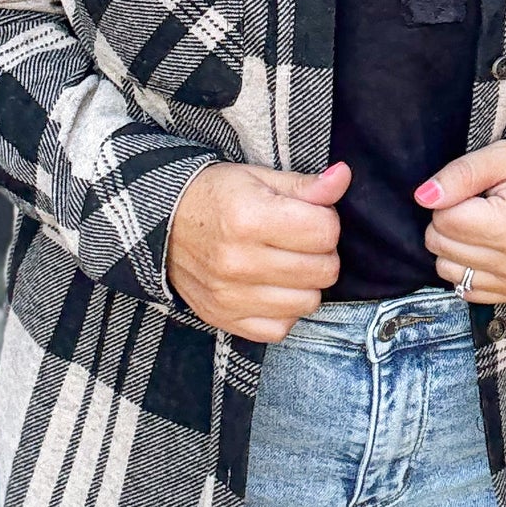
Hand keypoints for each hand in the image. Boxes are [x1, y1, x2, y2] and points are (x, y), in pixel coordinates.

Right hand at [165, 160, 350, 342]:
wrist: (162, 224)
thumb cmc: (215, 197)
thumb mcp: (259, 179)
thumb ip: (305, 185)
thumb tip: (343, 177)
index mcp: (249, 218)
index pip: (326, 232)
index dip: (325, 221)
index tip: (308, 216)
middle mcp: (239, 262)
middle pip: (323, 270)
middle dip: (321, 252)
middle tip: (298, 240)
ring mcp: (231, 296)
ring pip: (308, 302)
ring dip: (305, 283)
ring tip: (285, 263)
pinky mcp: (225, 318)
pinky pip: (280, 328)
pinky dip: (283, 311)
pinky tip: (271, 288)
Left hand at [416, 137, 505, 303]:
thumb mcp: (503, 156)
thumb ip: (460, 175)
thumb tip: (423, 198)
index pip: (442, 221)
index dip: (449, 199)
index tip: (475, 190)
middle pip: (440, 247)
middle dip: (450, 221)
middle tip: (480, 205)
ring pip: (447, 271)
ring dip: (455, 246)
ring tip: (484, 225)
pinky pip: (467, 290)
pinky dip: (468, 268)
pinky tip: (488, 247)